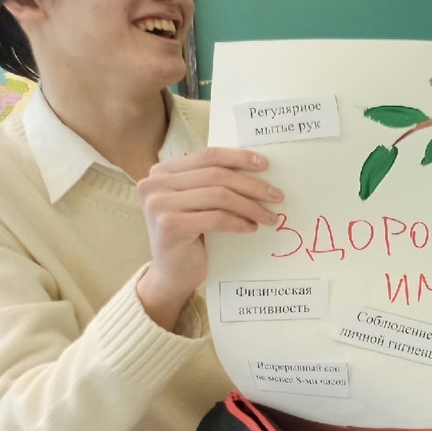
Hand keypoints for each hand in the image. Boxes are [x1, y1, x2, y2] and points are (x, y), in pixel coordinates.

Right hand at [136, 148, 281, 329]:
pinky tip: (252, 227)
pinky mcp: (170, 226)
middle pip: (216, 175)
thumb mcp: (198, 202)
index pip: (207, 156)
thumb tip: (258, 168)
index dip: (239, 158)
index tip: (266, 164)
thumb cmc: (190, 235)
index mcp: (162, 171)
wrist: (171, 274)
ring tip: (270, 216)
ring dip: (251, 206)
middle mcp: (154, 183)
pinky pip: (216, 218)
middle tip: (277, 196)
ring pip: (219, 195)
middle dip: (252, 185)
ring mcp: (159, 204)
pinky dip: (239, 222)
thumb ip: (212, 182)